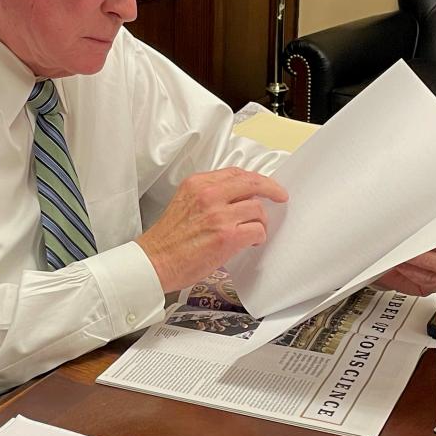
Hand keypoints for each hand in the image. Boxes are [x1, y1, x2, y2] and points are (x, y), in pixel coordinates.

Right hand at [137, 167, 287, 291]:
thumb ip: (208, 196)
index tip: (264, 185)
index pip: (235, 173)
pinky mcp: (228, 236)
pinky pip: (257, 230)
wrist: (154, 261)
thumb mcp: (184, 203)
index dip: (255, 179)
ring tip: (254, 232)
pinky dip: (258, 237)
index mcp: (197, 184)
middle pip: (253, 183)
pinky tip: (250, 242)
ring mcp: (220, 215)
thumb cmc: (168, 240)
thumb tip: (237, 199)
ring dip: (261, 222)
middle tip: (280, 196)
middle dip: (272, 190)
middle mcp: (209, 194)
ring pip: (258, 210)